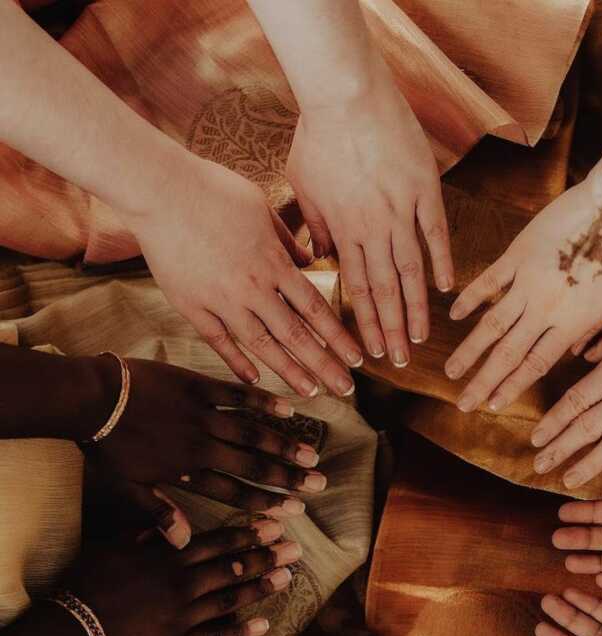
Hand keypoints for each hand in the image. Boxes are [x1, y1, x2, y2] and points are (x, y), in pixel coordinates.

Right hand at [64, 522, 300, 635]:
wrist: (73, 629)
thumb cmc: (88, 584)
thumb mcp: (114, 546)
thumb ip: (147, 533)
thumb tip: (172, 521)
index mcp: (168, 559)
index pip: (217, 543)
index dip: (248, 534)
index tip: (275, 526)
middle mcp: (182, 585)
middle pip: (232, 568)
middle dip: (266, 557)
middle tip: (295, 549)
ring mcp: (184, 616)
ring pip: (231, 599)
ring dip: (262, 588)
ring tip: (288, 578)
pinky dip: (241, 629)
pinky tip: (265, 624)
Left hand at [86, 355, 325, 547]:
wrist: (89, 398)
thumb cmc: (105, 444)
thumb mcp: (126, 487)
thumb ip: (158, 511)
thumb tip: (184, 542)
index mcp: (185, 472)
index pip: (234, 492)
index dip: (267, 502)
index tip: (295, 510)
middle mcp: (201, 445)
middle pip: (252, 464)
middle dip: (288, 476)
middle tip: (319, 484)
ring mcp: (201, 413)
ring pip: (251, 431)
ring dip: (284, 443)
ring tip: (312, 453)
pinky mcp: (197, 386)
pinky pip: (236, 394)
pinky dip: (263, 402)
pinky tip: (288, 409)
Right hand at [125, 154, 362, 394]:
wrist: (159, 189)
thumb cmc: (212, 189)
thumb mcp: (260, 207)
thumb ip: (285, 240)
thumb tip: (307, 261)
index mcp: (274, 262)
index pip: (316, 308)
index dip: (338, 336)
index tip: (357, 358)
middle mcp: (253, 287)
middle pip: (297, 335)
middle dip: (325, 365)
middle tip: (346, 389)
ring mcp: (222, 299)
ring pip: (263, 345)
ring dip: (289, 371)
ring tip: (311, 393)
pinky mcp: (192, 305)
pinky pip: (219, 341)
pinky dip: (237, 362)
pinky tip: (255, 380)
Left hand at [289, 68, 452, 366]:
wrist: (346, 93)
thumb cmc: (317, 134)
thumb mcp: (302, 183)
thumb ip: (313, 225)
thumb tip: (319, 258)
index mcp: (344, 230)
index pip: (358, 288)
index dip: (366, 323)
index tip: (373, 351)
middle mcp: (374, 228)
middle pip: (386, 290)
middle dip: (392, 330)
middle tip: (400, 362)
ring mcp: (402, 210)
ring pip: (411, 271)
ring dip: (416, 309)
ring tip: (421, 338)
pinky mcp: (425, 188)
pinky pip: (436, 233)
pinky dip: (442, 261)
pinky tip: (447, 289)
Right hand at [444, 160, 601, 413]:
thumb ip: (597, 329)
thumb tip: (577, 352)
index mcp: (572, 323)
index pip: (534, 366)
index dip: (511, 388)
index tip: (493, 405)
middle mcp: (545, 309)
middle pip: (507, 355)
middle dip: (483, 382)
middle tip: (463, 403)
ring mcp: (528, 281)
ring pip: (491, 325)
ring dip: (469, 351)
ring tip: (450, 370)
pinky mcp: (519, 253)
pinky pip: (489, 281)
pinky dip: (470, 298)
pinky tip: (454, 315)